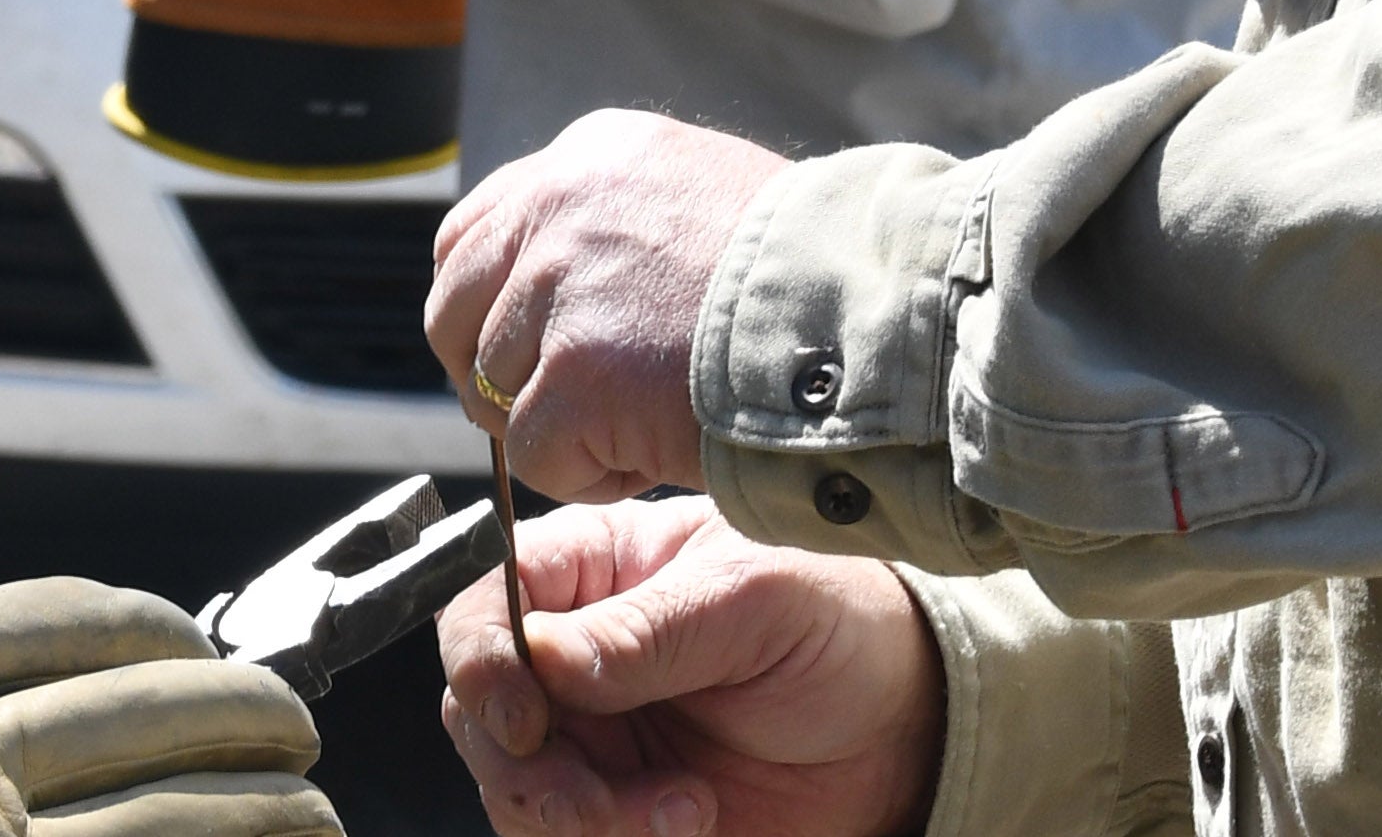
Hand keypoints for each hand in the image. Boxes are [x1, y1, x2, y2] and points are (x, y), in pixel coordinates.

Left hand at [430, 109, 792, 501]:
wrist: (872, 315)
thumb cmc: (816, 274)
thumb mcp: (701, 196)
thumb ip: (616, 228)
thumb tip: (553, 291)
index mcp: (589, 158)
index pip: (473, 234)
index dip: (484, 305)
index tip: (519, 347)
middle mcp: (558, 209)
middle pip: (454, 312)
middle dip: (494, 372)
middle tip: (562, 410)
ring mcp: (559, 292)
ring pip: (495, 390)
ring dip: (557, 427)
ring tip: (644, 425)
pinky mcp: (573, 378)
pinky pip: (533, 454)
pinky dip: (585, 473)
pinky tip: (650, 455)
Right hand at [435, 499, 937, 836]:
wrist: (903, 728)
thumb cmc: (836, 624)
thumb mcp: (752, 600)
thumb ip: (648, 629)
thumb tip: (542, 657)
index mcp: (593, 570)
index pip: (485, 606)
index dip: (483, 664)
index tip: (527, 717)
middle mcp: (573, 654)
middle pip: (479, 713)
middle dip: (529, 768)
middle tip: (597, 797)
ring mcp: (593, 737)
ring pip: (516, 790)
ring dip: (578, 818)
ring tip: (679, 811)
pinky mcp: (619, 807)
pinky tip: (691, 820)